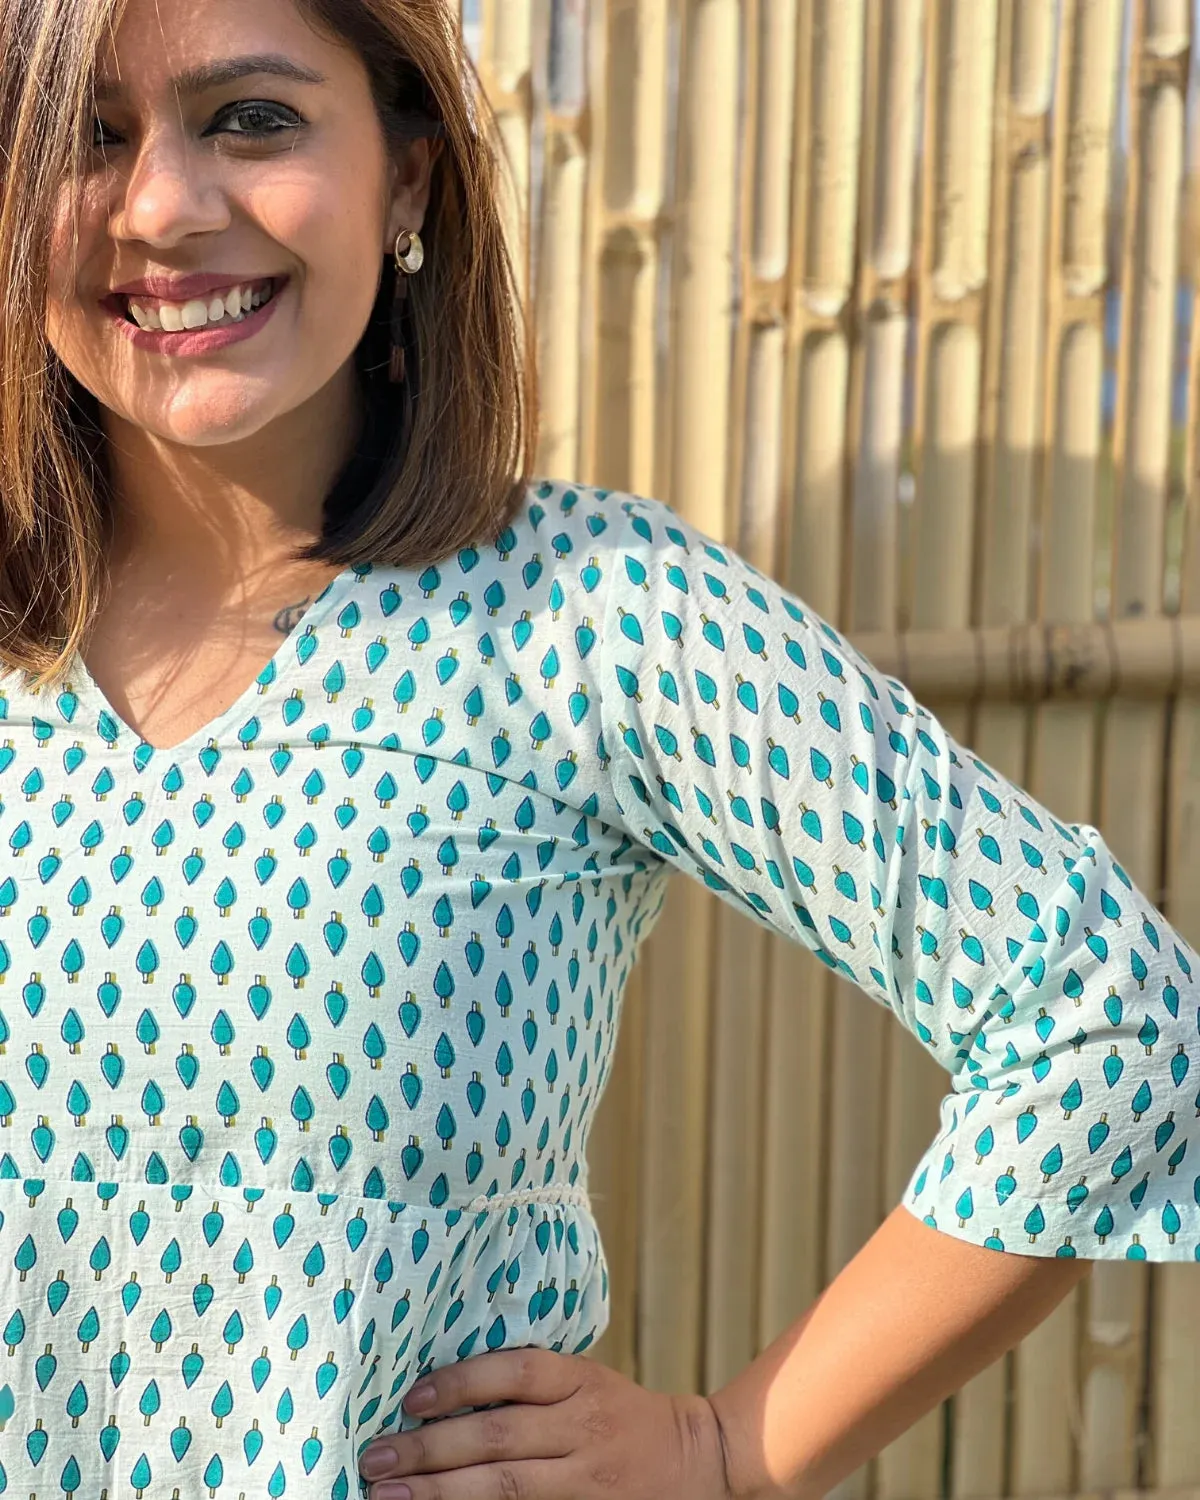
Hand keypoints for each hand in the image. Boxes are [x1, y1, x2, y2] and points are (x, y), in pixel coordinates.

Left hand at [357, 1347, 735, 1498]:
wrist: (696, 1458)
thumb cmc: (622, 1414)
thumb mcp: (585, 1380)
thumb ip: (530, 1383)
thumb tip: (441, 1389)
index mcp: (581, 1380)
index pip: (515, 1371)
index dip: (460, 1381)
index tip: (410, 1397)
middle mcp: (584, 1426)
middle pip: (499, 1435)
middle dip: (430, 1447)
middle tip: (375, 1456)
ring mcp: (586, 1477)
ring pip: (505, 1486)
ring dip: (440, 1490)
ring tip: (388, 1494)